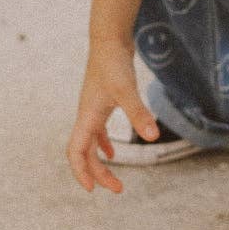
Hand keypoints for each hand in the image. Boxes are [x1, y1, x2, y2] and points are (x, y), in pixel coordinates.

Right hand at [66, 39, 158, 193]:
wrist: (109, 40)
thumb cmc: (114, 63)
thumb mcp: (126, 90)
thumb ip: (139, 113)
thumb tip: (152, 137)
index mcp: (87, 117)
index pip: (75, 152)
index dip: (81, 172)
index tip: (93, 190)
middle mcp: (86, 116)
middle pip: (85, 153)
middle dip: (98, 174)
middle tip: (118, 189)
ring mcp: (93, 111)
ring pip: (91, 144)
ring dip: (100, 163)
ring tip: (115, 180)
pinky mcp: (102, 103)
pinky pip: (98, 131)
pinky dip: (104, 144)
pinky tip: (114, 152)